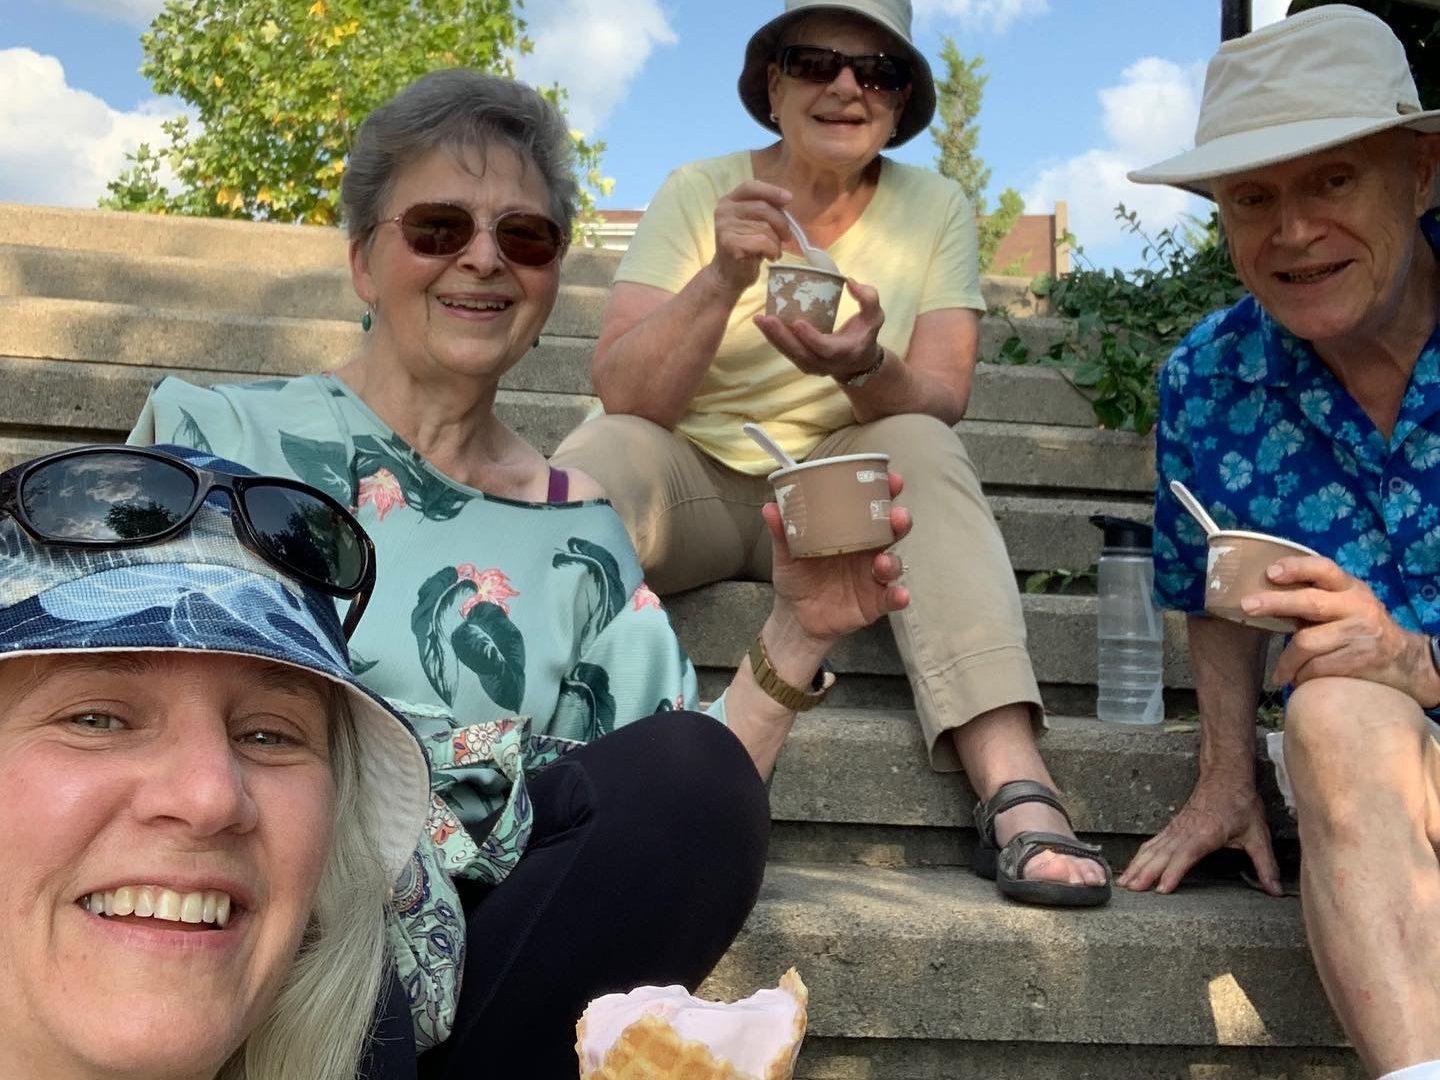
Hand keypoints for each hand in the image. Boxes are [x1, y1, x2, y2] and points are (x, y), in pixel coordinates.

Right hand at [709, 180, 792, 292]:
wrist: (729, 275)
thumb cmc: (746, 248)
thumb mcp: (754, 223)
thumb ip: (765, 210)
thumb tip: (786, 199)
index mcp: (729, 201)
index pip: (750, 187)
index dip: (771, 191)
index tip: (789, 199)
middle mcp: (724, 211)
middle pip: (762, 208)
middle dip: (781, 223)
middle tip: (787, 237)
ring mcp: (724, 227)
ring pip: (765, 227)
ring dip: (776, 242)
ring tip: (773, 251)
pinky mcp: (730, 243)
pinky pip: (762, 242)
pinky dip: (772, 250)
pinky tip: (769, 257)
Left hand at [754, 278, 886, 381]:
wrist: (858, 364)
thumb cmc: (865, 335)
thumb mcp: (875, 316)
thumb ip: (868, 298)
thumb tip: (850, 282)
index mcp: (844, 352)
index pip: (824, 348)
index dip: (811, 338)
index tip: (797, 322)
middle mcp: (826, 364)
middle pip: (801, 353)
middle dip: (782, 337)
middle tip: (767, 318)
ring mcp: (812, 367)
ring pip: (790, 354)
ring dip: (773, 338)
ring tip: (759, 320)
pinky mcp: (802, 364)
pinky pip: (786, 352)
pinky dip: (774, 339)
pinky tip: (763, 324)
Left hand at [765, 471, 910, 645]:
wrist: (795, 618)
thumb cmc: (796, 579)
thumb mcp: (786, 555)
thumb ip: (782, 533)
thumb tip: (771, 507)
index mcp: (850, 533)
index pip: (872, 508)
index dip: (885, 492)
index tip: (891, 480)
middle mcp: (867, 551)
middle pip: (891, 531)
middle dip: (899, 521)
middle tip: (897, 515)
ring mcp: (873, 577)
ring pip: (893, 563)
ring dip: (893, 561)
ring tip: (882, 562)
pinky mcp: (875, 603)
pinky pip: (893, 598)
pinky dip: (899, 596)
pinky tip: (900, 595)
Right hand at [1118, 774, 1280, 894]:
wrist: (1226, 775)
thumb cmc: (1241, 803)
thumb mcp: (1257, 835)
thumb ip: (1265, 865)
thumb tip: (1276, 891)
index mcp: (1205, 834)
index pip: (1185, 856)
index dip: (1172, 873)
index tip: (1160, 889)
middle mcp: (1186, 831)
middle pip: (1161, 854)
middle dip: (1144, 872)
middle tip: (1130, 890)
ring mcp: (1176, 828)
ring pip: (1152, 848)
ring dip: (1137, 865)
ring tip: (1124, 882)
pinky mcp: (1173, 827)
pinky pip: (1153, 843)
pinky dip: (1140, 855)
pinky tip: (1133, 865)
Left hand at [1246, 556, 1437, 702]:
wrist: (1403, 659)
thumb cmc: (1358, 626)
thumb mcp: (1344, 602)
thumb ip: (1314, 596)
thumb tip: (1261, 596)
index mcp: (1349, 587)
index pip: (1323, 568)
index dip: (1296, 568)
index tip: (1270, 572)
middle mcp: (1355, 606)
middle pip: (1309, 602)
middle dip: (1274, 603)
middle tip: (1247, 607)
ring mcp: (1357, 633)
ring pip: (1306, 643)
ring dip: (1285, 661)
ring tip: (1279, 672)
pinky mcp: (1357, 660)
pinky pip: (1315, 668)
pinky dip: (1301, 675)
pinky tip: (1298, 680)